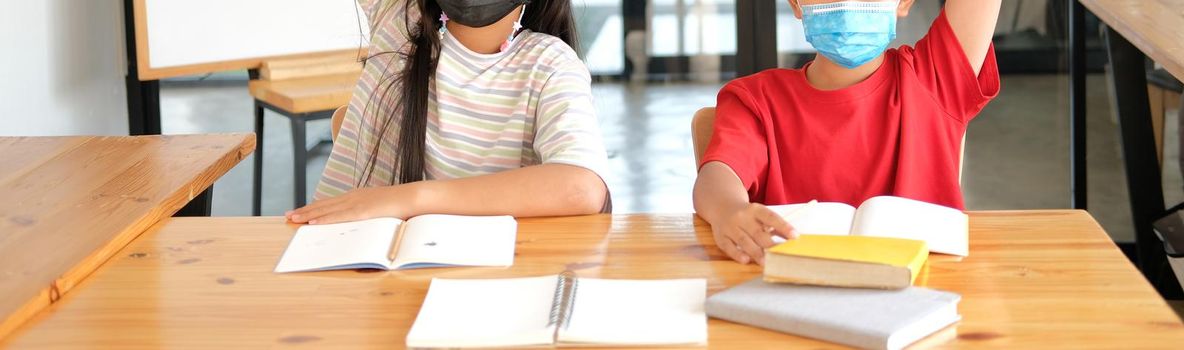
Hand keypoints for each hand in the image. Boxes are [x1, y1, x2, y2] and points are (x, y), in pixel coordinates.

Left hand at [285, 185, 418, 223]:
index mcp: (358, 196)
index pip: (331, 202)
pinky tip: (312, 222)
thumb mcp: (381, 209)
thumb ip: (370, 214)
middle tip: (288, 215)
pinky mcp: (361, 212)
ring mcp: (356, 203)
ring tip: (293, 218)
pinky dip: (323, 219)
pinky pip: (338, 217)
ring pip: (326, 210)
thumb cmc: (401, 205)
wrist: (414, 197)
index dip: (314, 207)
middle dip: (305, 210)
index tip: (301, 210)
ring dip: (308, 214)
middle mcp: (353, 197)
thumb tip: (366, 223)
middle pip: (324, 204)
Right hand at [712, 203, 797, 264]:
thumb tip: (793, 238)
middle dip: (769, 245)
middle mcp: (741, 217)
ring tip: (765, 262)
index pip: (771, 217)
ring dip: (755, 252)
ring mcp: (730, 227)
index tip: (795, 236)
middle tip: (779, 255)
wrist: (722, 207)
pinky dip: (737, 254)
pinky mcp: (720, 237)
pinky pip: (728, 247)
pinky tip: (746, 260)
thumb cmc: (747, 215)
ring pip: (743, 241)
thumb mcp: (760, 215)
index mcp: (755, 210)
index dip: (783, 226)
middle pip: (757, 232)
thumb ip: (775, 226)